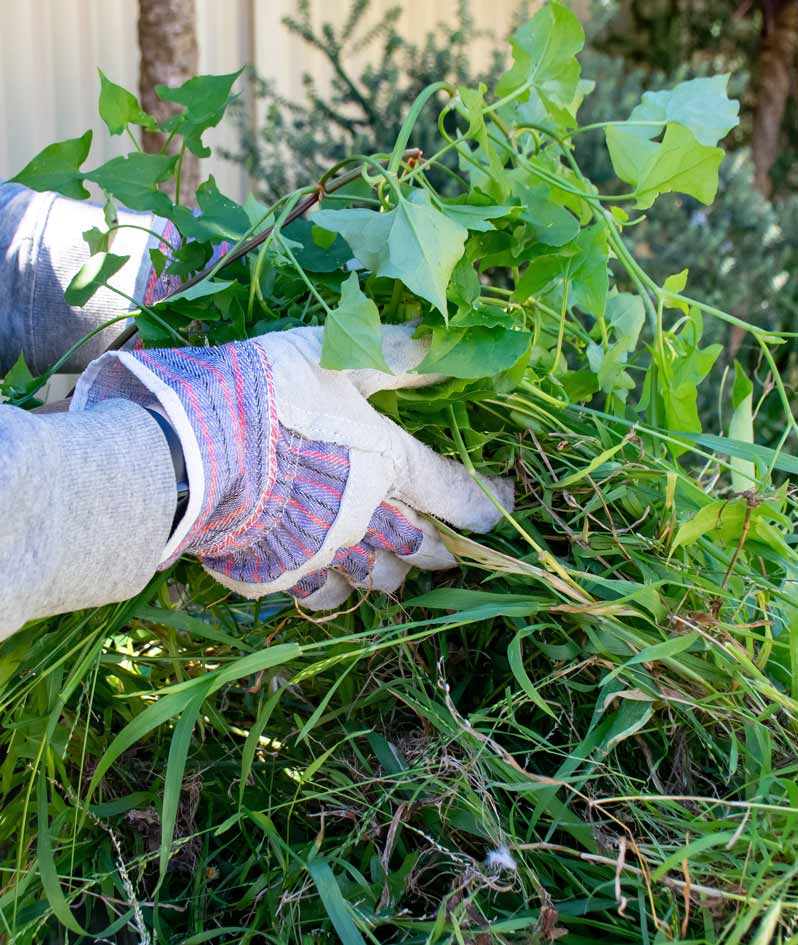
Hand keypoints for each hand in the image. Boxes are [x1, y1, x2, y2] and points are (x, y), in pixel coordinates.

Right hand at [73, 325, 512, 609]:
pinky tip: (334, 586)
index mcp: (386, 464)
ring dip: (393, 575)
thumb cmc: (268, 393)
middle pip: (421, 549)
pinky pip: (320, 600)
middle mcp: (364, 519)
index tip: (505, 508)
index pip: (455, 494)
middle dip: (441, 551)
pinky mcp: (277, 576)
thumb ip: (397, 356)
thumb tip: (449, 339)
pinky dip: (334, 594)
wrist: (189, 444)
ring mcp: (320, 554)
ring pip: (377, 580)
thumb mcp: (335, 357)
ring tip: (396, 570)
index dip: (487, 505)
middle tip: (449, 550)